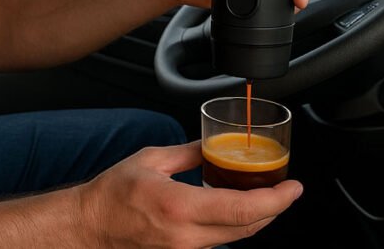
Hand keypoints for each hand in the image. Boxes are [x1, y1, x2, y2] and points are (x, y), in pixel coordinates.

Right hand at [76, 141, 302, 248]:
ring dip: (256, 218)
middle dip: (275, 209)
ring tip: (265, 196)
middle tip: (286, 189)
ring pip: (237, 238)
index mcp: (180, 207)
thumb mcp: (150, 160)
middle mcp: (187, 236)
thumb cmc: (112, 194)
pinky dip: (235, 226)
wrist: (90, 227)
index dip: (276, 200)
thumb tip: (212, 145)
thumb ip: (187, 154)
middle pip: (248, 228)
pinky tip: (235, 209)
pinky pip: (219, 242)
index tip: (293, 188)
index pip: (242, 209)